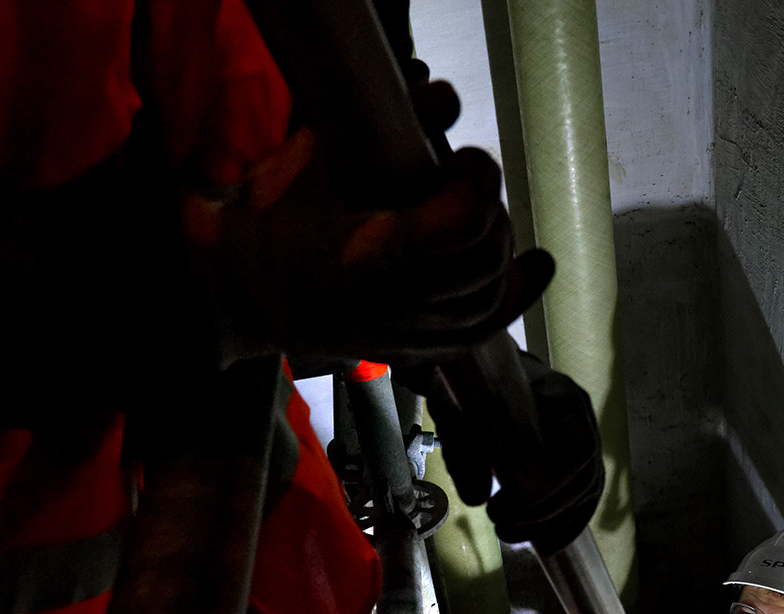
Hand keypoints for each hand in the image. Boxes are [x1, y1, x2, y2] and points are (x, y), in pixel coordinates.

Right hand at [183, 110, 551, 373]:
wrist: (248, 292)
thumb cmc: (275, 222)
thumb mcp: (315, 160)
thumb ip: (380, 125)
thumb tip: (442, 94)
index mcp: (365, 261)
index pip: (458, 227)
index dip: (474, 183)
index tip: (460, 158)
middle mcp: (394, 309)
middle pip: (482, 258)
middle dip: (485, 206)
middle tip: (461, 175)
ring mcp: (410, 337)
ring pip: (488, 292)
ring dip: (495, 243)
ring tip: (474, 209)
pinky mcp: (422, 350)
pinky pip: (483, 328)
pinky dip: (515, 294)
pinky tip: (535, 265)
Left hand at [414, 345, 603, 554]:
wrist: (481, 375)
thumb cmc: (471, 385)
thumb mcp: (457, 408)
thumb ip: (463, 447)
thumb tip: (476, 497)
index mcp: (561, 396)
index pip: (577, 443)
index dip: (549, 475)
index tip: (509, 490)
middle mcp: (583, 422)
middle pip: (584, 476)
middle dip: (541, 507)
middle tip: (497, 518)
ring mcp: (584, 447)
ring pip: (585, 494)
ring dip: (547, 521)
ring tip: (505, 530)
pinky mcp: (576, 470)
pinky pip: (583, 504)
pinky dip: (564, 527)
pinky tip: (540, 542)